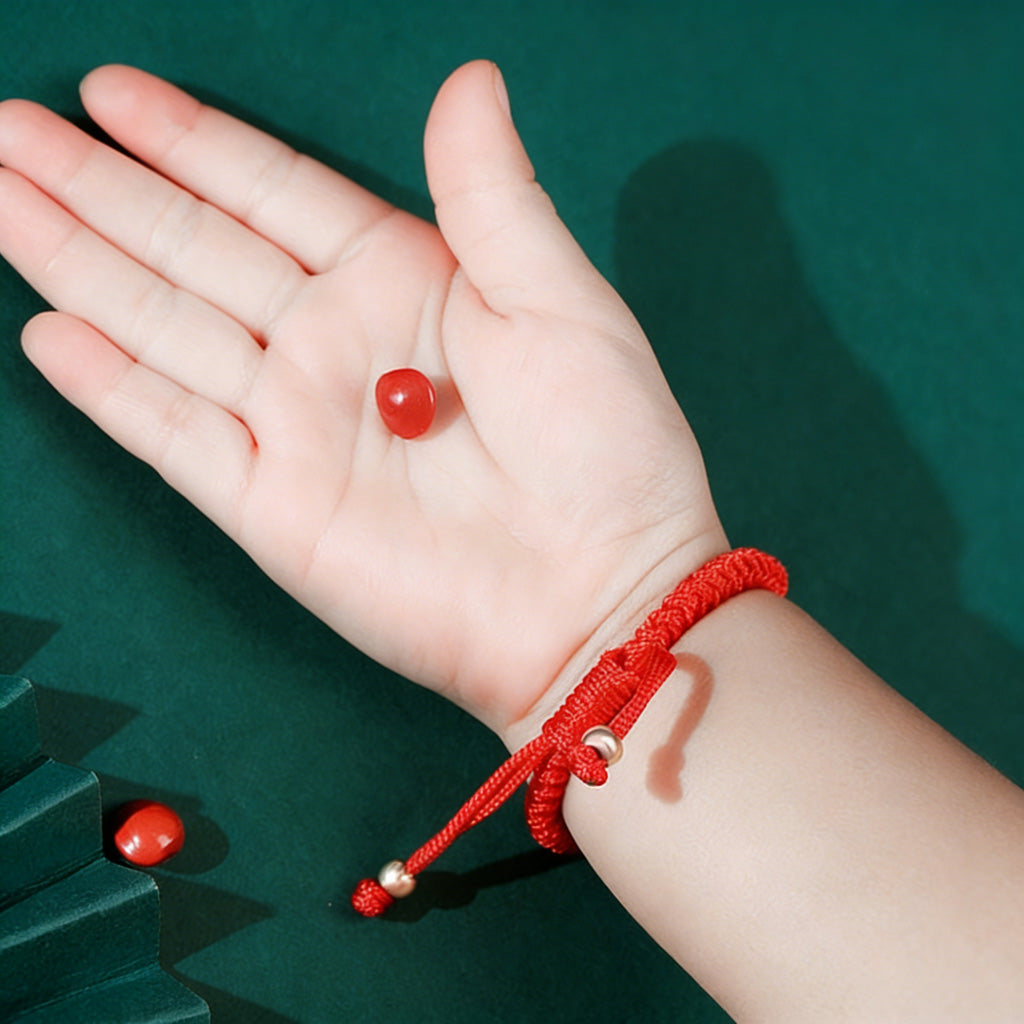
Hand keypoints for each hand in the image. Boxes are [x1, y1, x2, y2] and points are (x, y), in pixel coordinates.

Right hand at [0, 61, 724, 737]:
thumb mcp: (560, 302)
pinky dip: (111, 388)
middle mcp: (335, 346)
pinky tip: (48, 330)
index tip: (111, 91)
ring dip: (78, 262)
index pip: (274, 193)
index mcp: (404, 283)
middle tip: (4, 126)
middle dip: (100, 188)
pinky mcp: (273, 505)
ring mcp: (296, 426)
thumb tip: (469, 79)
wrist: (598, 596)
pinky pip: (175, 435)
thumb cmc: (604, 450)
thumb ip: (492, 196)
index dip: (192, 143)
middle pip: (196, 249)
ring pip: (163, 326)